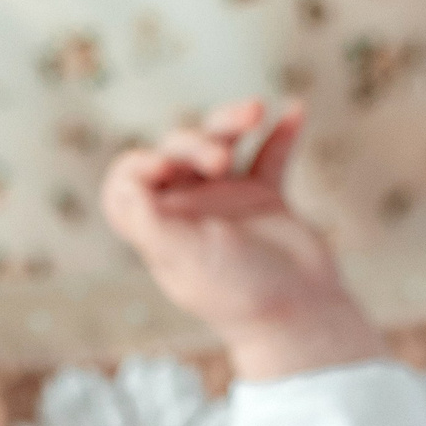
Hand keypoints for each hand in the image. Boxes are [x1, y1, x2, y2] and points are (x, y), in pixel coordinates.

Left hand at [99, 98, 380, 379]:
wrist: (300, 315)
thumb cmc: (240, 293)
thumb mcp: (187, 259)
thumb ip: (150, 223)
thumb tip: (125, 189)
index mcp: (161, 229)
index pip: (126, 185)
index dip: (135, 166)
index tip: (161, 168)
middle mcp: (190, 212)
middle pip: (175, 153)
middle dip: (195, 143)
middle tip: (220, 160)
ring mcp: (229, 202)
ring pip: (220, 143)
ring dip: (232, 122)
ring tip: (256, 111)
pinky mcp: (267, 200)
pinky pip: (271, 155)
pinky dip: (282, 134)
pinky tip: (296, 111)